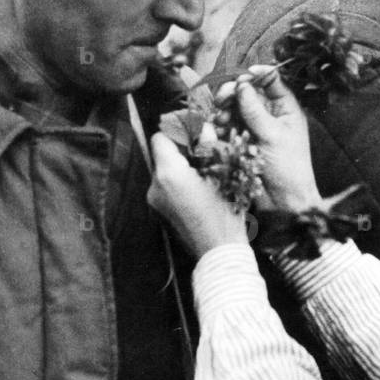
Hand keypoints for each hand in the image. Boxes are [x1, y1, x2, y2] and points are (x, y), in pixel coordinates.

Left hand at [148, 132, 248, 259]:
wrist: (218, 252)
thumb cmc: (224, 214)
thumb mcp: (222, 174)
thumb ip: (208, 147)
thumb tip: (203, 128)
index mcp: (169, 173)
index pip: (160, 138)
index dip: (177, 135)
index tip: (195, 138)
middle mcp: (155, 185)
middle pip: (161, 155)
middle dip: (181, 152)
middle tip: (205, 156)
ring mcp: (155, 200)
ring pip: (164, 171)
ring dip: (181, 168)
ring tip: (205, 176)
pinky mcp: (159, 211)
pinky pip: (166, 187)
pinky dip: (179, 183)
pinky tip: (200, 191)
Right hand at [216, 66, 323, 212]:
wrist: (283, 202)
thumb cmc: (289, 168)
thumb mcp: (273, 135)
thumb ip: (255, 109)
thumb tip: (241, 84)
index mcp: (285, 108)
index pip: (270, 80)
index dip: (255, 74)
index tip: (240, 74)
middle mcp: (269, 114)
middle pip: (247, 92)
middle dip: (232, 93)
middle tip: (222, 98)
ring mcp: (254, 128)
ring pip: (233, 108)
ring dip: (224, 110)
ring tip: (219, 119)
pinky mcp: (241, 141)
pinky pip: (227, 126)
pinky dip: (220, 125)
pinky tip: (216, 130)